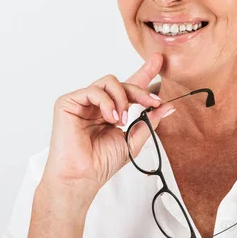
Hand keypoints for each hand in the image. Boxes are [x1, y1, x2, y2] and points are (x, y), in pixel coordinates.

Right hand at [41, 53, 175, 203]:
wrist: (83, 176)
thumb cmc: (102, 163)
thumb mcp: (133, 140)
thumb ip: (148, 121)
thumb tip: (167, 107)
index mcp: (110, 112)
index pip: (128, 89)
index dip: (144, 74)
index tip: (159, 61)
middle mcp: (96, 105)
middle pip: (121, 83)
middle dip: (140, 90)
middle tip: (153, 102)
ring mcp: (82, 102)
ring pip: (109, 81)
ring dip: (123, 98)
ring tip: (122, 120)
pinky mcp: (68, 102)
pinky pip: (93, 90)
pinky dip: (107, 102)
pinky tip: (110, 118)